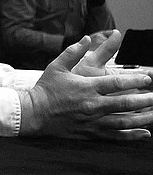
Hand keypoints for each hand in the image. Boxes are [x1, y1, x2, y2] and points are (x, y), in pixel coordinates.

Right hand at [19, 31, 152, 139]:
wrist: (34, 113)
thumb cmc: (46, 88)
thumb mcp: (56, 66)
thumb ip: (72, 52)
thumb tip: (86, 38)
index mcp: (86, 87)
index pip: (116, 83)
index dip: (135, 81)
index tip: (147, 79)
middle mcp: (92, 105)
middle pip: (125, 103)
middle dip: (145, 100)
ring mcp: (93, 121)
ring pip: (124, 121)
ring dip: (144, 118)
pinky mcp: (91, 132)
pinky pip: (116, 136)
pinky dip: (132, 135)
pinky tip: (145, 133)